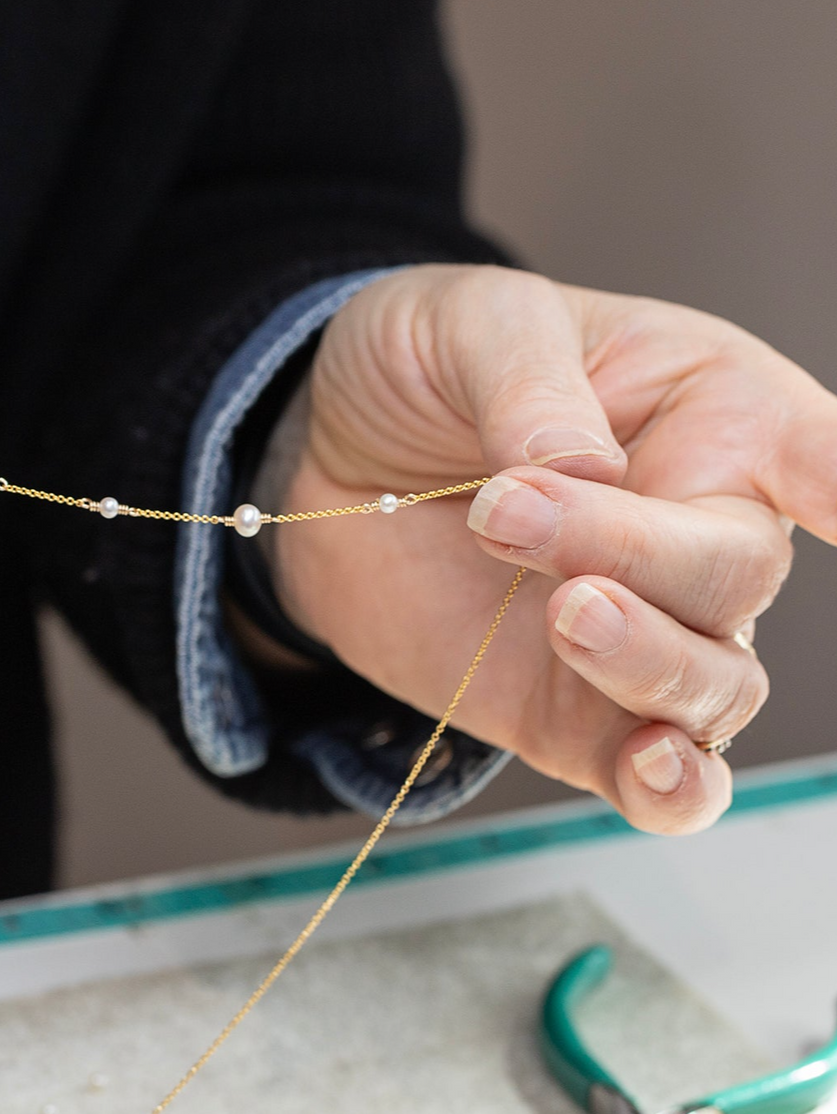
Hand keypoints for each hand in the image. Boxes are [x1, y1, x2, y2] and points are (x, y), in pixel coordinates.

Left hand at [261, 263, 832, 833]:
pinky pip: (662, 780)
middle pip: (735, 571)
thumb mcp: (468, 324)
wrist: (327, 452)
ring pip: (717, 683)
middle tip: (506, 511)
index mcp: (712, 410)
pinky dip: (673, 789)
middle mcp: (700, 526)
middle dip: (633, 552)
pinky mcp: (572, 709)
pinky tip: (648, 765)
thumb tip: (584, 468)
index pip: (826, 457)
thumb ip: (528, 384)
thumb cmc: (425, 367)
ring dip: (648, 659)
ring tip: (560, 610)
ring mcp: (644, 627)